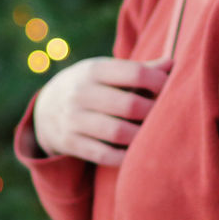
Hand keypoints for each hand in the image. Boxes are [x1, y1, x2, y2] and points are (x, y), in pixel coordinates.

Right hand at [33, 55, 172, 165]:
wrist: (46, 107)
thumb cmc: (92, 85)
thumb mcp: (107, 70)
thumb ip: (140, 69)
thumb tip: (172, 63)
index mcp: (94, 70)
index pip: (135, 73)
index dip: (159, 82)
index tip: (168, 89)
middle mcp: (81, 93)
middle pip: (130, 105)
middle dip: (153, 111)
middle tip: (163, 114)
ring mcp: (73, 120)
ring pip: (119, 133)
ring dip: (141, 135)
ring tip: (152, 132)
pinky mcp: (70, 143)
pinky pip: (105, 155)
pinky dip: (125, 156)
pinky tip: (136, 150)